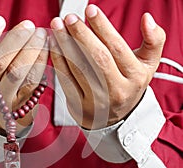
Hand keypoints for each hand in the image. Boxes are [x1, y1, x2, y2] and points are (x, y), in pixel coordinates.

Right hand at [0, 12, 47, 132]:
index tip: (0, 20)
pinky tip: (46, 49)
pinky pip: (32, 81)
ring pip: (17, 73)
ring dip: (31, 50)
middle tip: (28, 25)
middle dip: (15, 41)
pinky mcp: (21, 104)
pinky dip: (40, 63)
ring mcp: (3, 99)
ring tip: (41, 34)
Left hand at [50, 4, 165, 128]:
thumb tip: (147, 18)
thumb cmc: (128, 84)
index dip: (102, 27)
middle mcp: (117, 90)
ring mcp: (97, 100)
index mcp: (135, 77)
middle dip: (81, 34)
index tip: (90, 10)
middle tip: (68, 17)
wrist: (115, 117)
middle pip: (97, 58)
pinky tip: (53, 45)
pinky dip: (58, 61)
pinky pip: (66, 80)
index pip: (117, 48)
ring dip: (65, 45)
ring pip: (79, 68)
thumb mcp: (147, 65)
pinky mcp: (79, 105)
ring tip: (56, 27)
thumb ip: (154, 41)